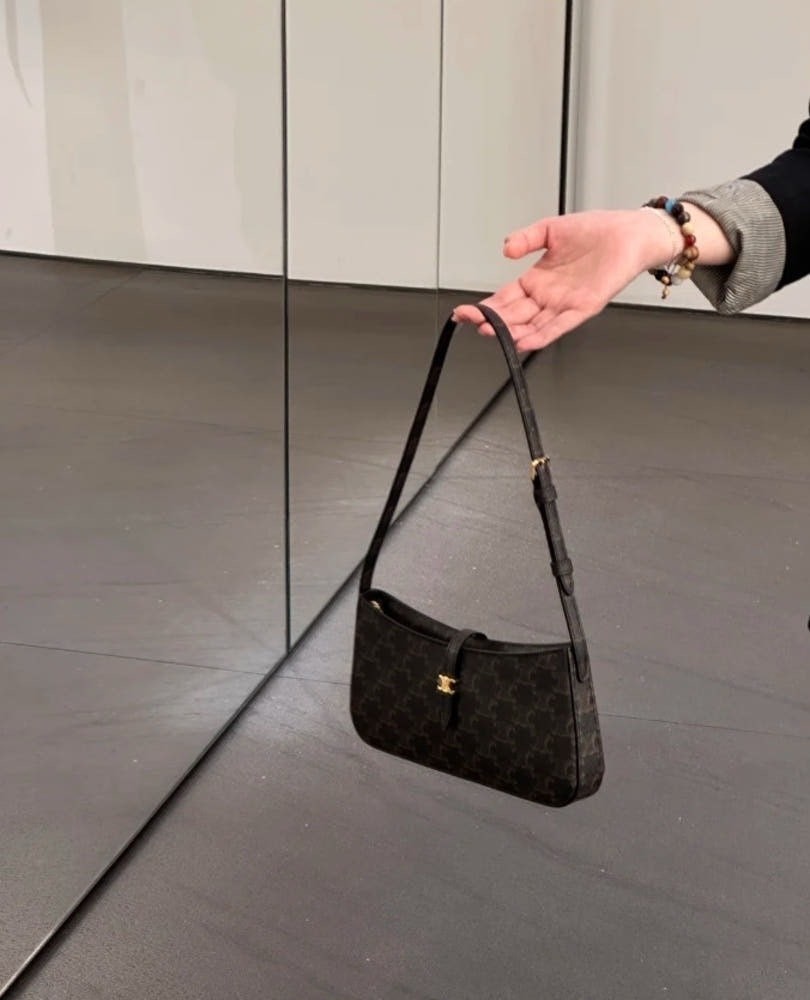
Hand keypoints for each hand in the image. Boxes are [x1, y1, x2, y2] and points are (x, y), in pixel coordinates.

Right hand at [453, 209, 673, 350]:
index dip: (485, 305)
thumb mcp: (551, 229)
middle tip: (471, 322)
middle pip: (513, 315)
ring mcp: (564, 304)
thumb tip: (505, 249)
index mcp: (537, 279)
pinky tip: (524, 341)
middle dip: (490, 320)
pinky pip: (558, 326)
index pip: (504, 297)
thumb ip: (526, 238)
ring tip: (491, 333)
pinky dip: (541, 335)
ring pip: (531, 325)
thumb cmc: (599, 231)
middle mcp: (548, 296)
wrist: (630, 233)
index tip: (466, 310)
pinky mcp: (583, 308)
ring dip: (511, 332)